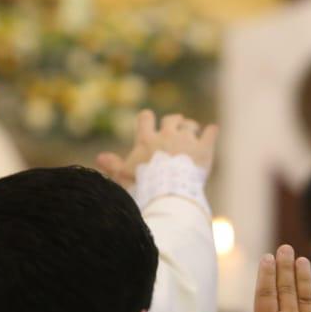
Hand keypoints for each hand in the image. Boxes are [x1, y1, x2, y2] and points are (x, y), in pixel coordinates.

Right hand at [96, 109, 219, 185]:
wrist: (168, 192)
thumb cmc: (143, 186)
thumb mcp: (124, 177)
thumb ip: (114, 165)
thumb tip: (99, 158)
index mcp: (147, 140)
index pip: (145, 118)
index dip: (148, 119)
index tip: (150, 121)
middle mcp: (167, 135)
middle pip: (171, 119)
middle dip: (174, 121)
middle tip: (177, 127)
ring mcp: (187, 140)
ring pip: (190, 125)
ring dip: (191, 128)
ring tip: (194, 133)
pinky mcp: (204, 148)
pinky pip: (210, 133)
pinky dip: (211, 132)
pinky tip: (212, 131)